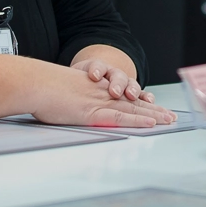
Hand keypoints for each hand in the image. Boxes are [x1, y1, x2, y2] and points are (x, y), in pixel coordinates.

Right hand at [32, 63, 176, 127]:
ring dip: (152, 115)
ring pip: (132, 109)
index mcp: (95, 90)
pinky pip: (120, 117)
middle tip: (171, 116)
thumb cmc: (41, 90)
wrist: (34, 83)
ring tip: (168, 120)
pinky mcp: (93, 112)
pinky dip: (136, 120)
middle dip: (153, 110)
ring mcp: (99, 102)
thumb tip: (66, 107)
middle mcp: (101, 94)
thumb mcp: (60, 94)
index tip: (155, 109)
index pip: (122, 98)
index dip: (140, 104)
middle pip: (132, 102)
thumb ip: (71, 101)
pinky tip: (149, 123)